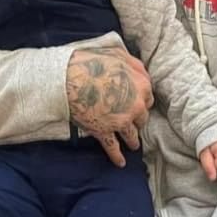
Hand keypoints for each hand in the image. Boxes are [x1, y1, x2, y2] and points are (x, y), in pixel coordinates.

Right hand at [66, 46, 153, 166]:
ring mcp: (121, 121)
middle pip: (141, 117)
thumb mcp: (117, 54)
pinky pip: (113, 148)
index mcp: (141, 85)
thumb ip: (133, 63)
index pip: (148, 97)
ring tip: (133, 145)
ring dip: (133, 141)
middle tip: (133, 122)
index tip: (137, 104)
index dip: (141, 100)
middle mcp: (135, 106)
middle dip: (137, 120)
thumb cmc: (91, 62)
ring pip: (132, 135)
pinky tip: (120, 163)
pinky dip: (117, 157)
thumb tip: (141, 69)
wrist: (69, 78)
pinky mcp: (105, 132)